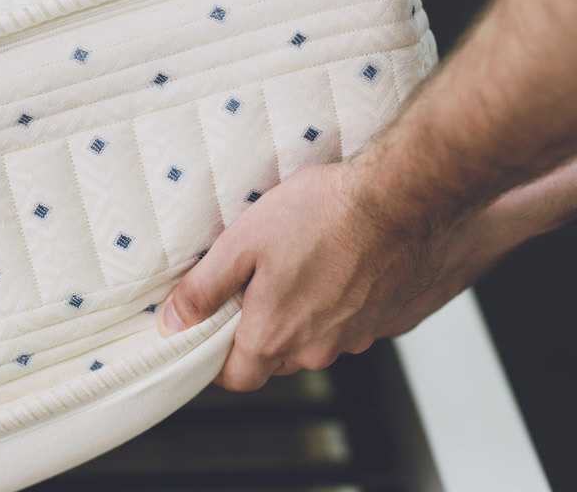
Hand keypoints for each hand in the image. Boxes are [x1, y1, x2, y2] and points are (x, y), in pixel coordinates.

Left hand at [157, 162, 452, 391]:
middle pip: (274, 359)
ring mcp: (357, 338)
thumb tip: (174, 321)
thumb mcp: (243, 242)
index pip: (235, 377)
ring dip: (301, 318)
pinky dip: (337, 308)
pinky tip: (337, 270)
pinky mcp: (386, 321)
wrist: (403, 199)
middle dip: (258, 333)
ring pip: (314, 342)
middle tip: (254, 287)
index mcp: (276, 336)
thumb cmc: (325, 215)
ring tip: (299, 269)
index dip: (218, 359)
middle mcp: (318, 349)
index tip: (213, 333)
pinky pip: (349, 326)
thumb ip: (204, 288)